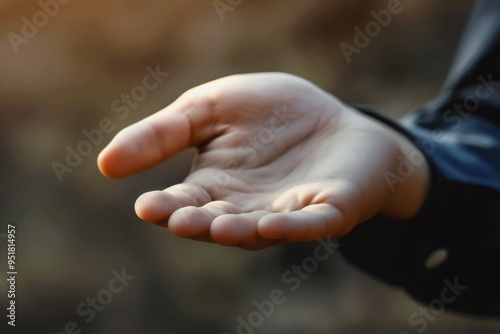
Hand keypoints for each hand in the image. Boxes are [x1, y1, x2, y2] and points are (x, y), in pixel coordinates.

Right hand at [98, 73, 428, 249]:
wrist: (330, 115)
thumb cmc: (269, 114)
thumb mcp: (210, 108)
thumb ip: (165, 133)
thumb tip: (105, 163)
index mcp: (215, 185)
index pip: (183, 202)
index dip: (166, 207)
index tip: (147, 206)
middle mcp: (246, 206)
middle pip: (216, 220)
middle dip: (199, 222)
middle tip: (179, 220)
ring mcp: (286, 211)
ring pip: (257, 228)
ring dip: (238, 229)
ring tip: (218, 226)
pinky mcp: (326, 209)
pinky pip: (309, 223)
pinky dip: (293, 227)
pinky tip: (272, 223)